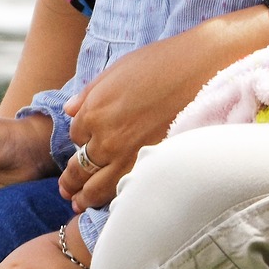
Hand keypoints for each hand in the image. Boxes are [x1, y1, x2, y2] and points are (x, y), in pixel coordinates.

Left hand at [60, 16, 256, 210]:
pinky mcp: (152, 167)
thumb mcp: (116, 71)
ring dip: (84, 197)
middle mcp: (106, 139)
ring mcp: (129, 157)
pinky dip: (113, 200)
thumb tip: (69, 110)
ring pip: (97, 187)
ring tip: (78, 203)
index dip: (81, 141)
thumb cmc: (161, 63)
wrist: (201, 71)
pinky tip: (110, 205)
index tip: (86, 145)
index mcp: (93, 112)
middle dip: (71, 180)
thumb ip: (89, 94)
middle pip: (79, 167)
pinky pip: (124, 191)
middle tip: (67, 190)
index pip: (76, 137)